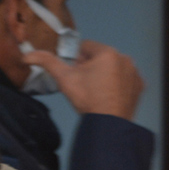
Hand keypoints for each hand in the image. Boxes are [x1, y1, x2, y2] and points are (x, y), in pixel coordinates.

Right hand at [22, 40, 143, 120]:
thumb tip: (28, 55)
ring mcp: (135, 73)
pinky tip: (110, 95)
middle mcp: (126, 59)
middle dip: (91, 67)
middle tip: (85, 84)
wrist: (109, 122)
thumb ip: (47, 62)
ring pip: (113, 67)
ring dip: (104, 74)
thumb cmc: (87, 97)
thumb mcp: (64, 78)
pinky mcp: (140, 86)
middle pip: (100, 57)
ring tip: (97, 91)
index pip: (86, 46)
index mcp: (108, 52)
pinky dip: (118, 84)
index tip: (76, 73)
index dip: (77, 58)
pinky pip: (125, 79)